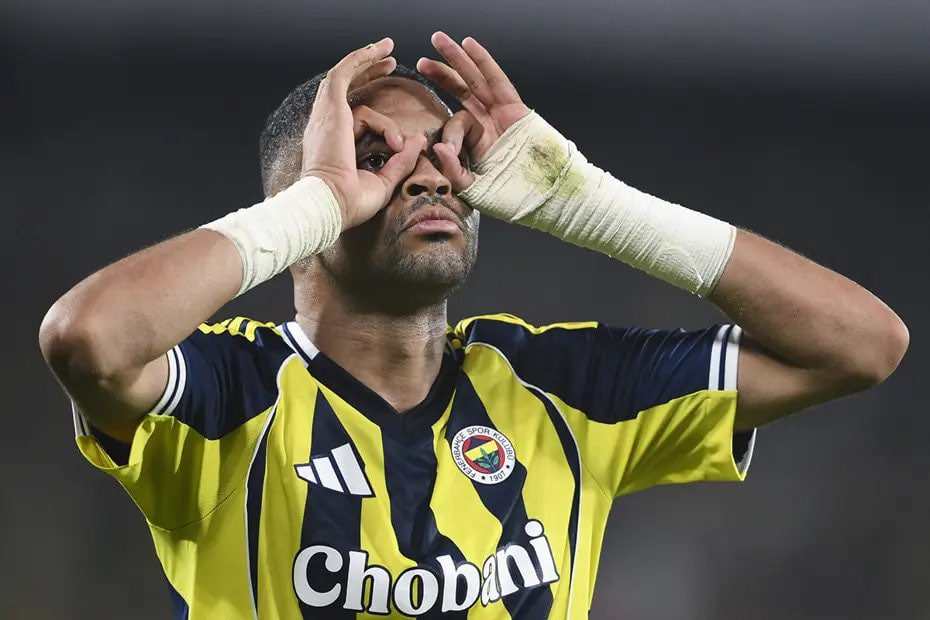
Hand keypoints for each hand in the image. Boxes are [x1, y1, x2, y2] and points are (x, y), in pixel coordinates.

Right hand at [301, 38, 426, 229]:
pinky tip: (380, 51)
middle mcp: (325, 127)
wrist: (332, 203)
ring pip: (347, 79)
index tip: (390, 108)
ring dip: (366, 61)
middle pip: (343, 89)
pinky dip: (360, 60)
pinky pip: (343, 74)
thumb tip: (418, 140)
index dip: (370, 104)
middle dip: (366, 72)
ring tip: (389, 50)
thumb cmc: (351, 202)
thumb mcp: (384, 180)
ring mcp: (325, 116)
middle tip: (389, 62)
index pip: (351, 114)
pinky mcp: (331, 108)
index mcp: (333, 145)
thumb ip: (401, 160)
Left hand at [416, 32, 530, 190]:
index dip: (448, 135)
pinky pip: (497, 80)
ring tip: (439, 40)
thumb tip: (437, 147)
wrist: (547, 197)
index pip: (455, 126)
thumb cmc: (514, 197)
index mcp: (477, 143)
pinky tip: (469, 45)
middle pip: (461, 91)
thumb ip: (454, 171)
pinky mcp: (516, 109)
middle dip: (441, 73)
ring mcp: (502, 114)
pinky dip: (483, 62)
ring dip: (458, 59)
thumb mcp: (476, 189)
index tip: (445, 151)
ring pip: (476, 80)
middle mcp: (487, 124)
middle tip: (421, 59)